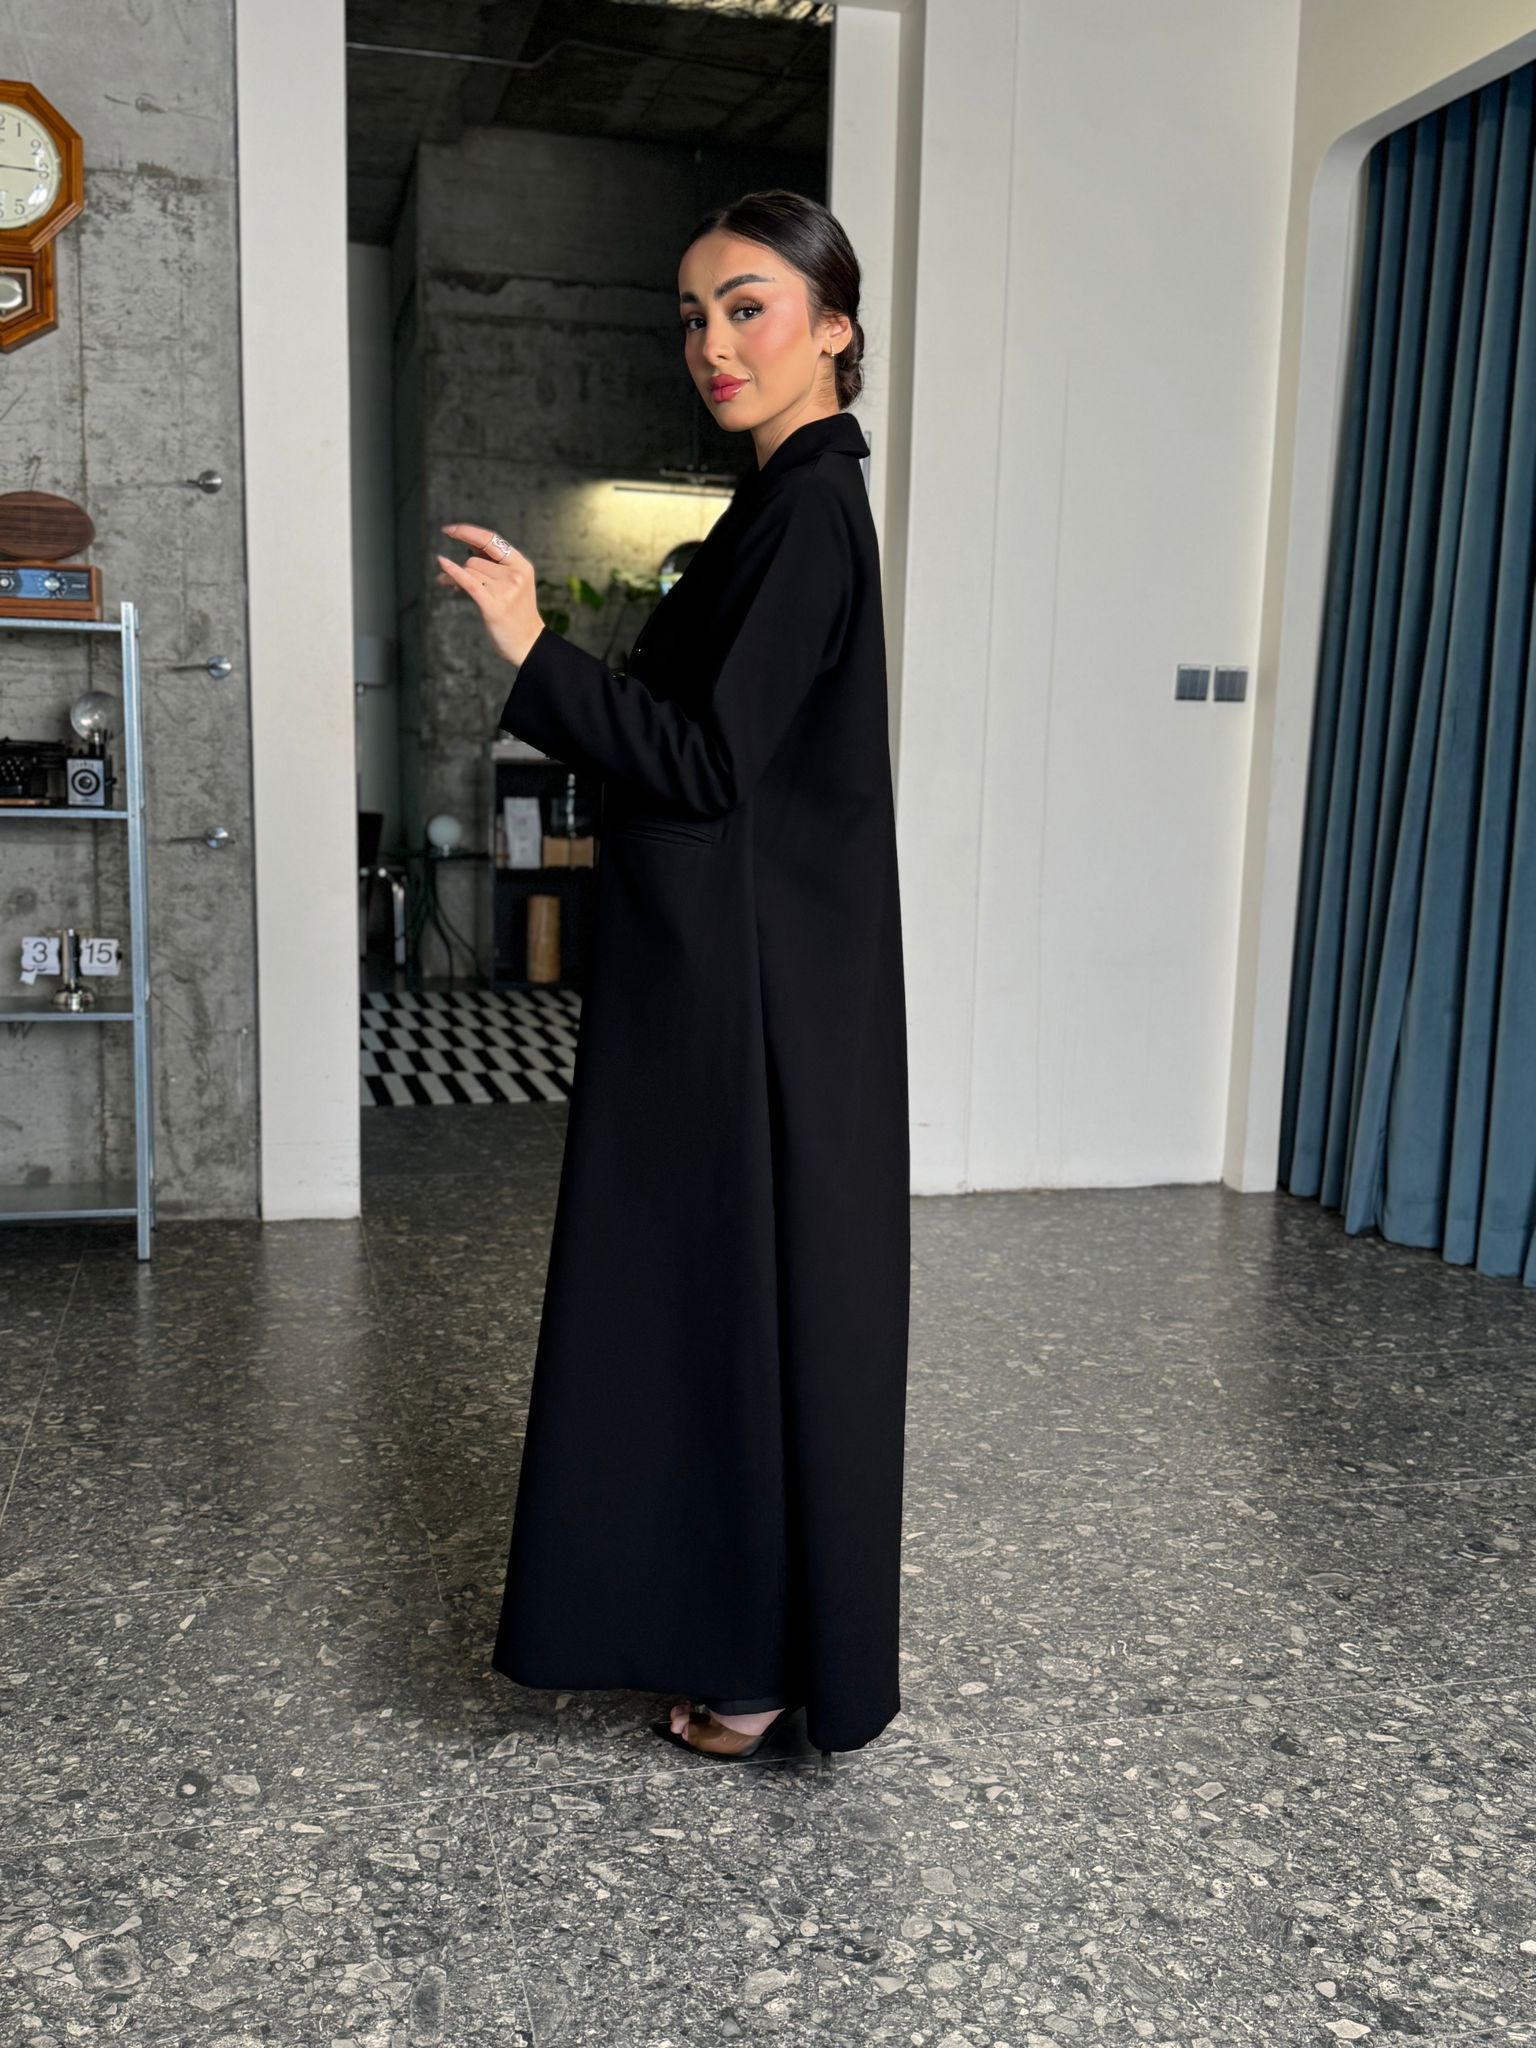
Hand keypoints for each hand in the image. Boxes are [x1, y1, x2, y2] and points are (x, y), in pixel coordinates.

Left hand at [436, 523, 544, 667]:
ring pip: (469, 572)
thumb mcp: (513, 583)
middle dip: (462, 569)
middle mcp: (515, 575)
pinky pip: (468, 581)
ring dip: (455, 578)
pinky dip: (452, 572)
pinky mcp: (493, 605)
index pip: (490, 540)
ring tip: (453, 588)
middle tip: (451, 580)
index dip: (467, 532)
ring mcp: (506, 590)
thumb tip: (467, 546)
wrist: (528, 644)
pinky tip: (442, 563)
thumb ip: (494, 564)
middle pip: (475, 560)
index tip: (448, 530)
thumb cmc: (516, 614)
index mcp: (521, 565)